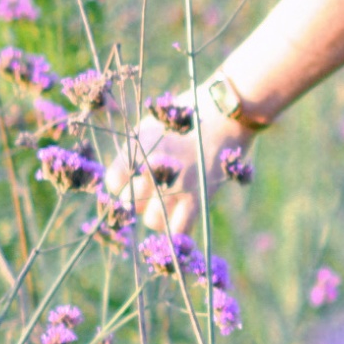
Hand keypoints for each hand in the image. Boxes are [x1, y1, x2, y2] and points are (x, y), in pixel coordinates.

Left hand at [126, 109, 248, 238]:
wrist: (229, 114)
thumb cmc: (192, 114)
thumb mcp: (156, 123)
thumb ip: (137, 150)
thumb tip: (130, 178)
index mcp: (139, 146)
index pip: (114, 182)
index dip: (123, 184)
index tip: (136, 180)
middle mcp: (153, 168)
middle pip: (132, 204)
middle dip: (142, 199)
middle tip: (159, 188)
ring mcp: (176, 185)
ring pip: (153, 221)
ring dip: (160, 214)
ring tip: (173, 201)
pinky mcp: (199, 197)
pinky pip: (180, 229)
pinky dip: (180, 228)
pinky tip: (185, 215)